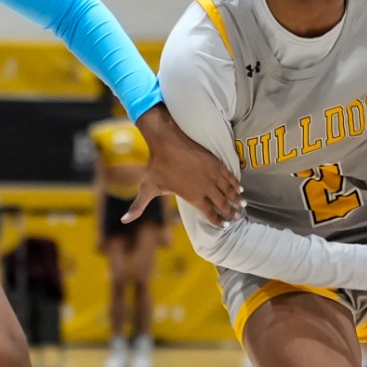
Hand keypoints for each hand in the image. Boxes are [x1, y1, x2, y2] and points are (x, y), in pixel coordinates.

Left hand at [126, 106, 242, 225]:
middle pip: (222, 204)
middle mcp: (205, 188)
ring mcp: (212, 175)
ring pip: (229, 191)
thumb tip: (124, 220)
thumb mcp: (147, 188)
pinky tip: (240, 188)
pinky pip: (230, 177)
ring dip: (236, 199)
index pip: (209, 213)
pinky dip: (236, 183)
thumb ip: (138, 207)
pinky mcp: (216, 163)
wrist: (167, 141)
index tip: (223, 225)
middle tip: (236, 218)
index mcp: (192, 197)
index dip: (217, 220)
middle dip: (230, 212)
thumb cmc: (157, 166)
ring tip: (242, 205)